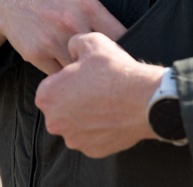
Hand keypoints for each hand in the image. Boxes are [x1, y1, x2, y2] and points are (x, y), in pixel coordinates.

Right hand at [0, 0, 125, 74]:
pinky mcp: (37, 55)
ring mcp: (52, 41)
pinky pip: (59, 75)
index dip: (128, 51)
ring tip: (88, 78)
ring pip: (79, 72)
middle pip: (99, 59)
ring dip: (84, 76)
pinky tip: (65, 70)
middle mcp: (71, 23)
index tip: (129, 61)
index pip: (120, 36)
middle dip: (106, 68)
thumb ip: (99, 16)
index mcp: (87, 7)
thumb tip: (126, 40)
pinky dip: (64, 76)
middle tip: (110, 75)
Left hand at [35, 32, 162, 157]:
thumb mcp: (89, 41)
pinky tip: (113, 113)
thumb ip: (72, 43)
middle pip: (61, 106)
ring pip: (76, 122)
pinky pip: (92, 136)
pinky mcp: (93, 151)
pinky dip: (100, 127)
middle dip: (73, 97)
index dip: (67, 77)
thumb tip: (72, 50)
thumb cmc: (114, 71)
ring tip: (106, 99)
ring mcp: (74, 140)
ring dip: (86, 113)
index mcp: (46, 96)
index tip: (83, 74)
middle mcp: (54, 122)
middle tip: (95, 86)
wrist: (146, 100)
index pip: (51, 85)